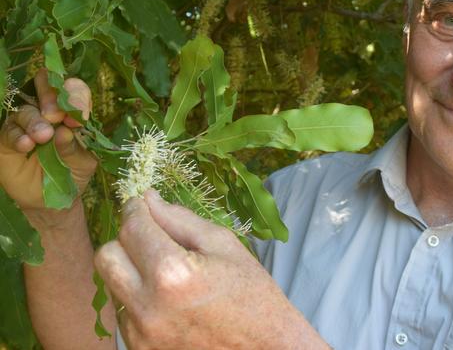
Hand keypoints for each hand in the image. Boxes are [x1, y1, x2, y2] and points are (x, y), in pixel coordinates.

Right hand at [0, 69, 96, 211]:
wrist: (51, 199)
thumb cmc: (73, 174)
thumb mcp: (83, 164)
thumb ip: (76, 148)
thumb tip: (65, 131)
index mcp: (72, 114)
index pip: (75, 92)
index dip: (77, 96)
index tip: (79, 114)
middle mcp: (48, 113)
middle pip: (47, 90)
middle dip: (51, 97)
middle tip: (54, 115)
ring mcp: (26, 123)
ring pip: (26, 110)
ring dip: (34, 121)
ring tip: (42, 137)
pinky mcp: (8, 138)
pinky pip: (9, 130)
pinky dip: (17, 136)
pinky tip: (25, 145)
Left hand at [95, 190, 329, 349]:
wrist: (265, 347)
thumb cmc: (252, 293)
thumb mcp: (224, 245)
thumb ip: (181, 219)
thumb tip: (149, 198)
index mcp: (173, 273)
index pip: (133, 228)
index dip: (135, 208)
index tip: (141, 202)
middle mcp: (148, 306)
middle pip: (107, 256)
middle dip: (126, 239)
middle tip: (151, 236)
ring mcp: (140, 332)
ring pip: (112, 282)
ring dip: (132, 269)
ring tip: (168, 273)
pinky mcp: (139, 348)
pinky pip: (125, 310)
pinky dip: (140, 297)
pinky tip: (170, 300)